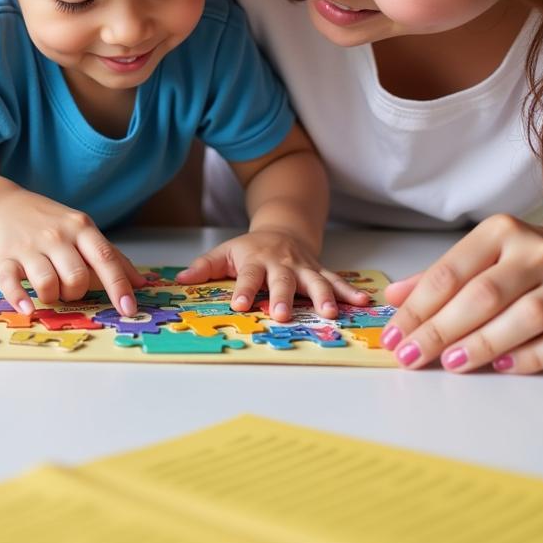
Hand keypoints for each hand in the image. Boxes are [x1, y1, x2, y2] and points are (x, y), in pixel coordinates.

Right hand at [0, 186, 145, 317]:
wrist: (1, 206)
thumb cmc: (48, 222)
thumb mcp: (82, 229)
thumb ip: (111, 256)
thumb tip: (141, 282)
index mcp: (81, 228)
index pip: (105, 258)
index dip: (119, 286)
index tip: (129, 309)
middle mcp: (56, 236)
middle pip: (77, 277)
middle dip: (76, 293)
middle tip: (69, 288)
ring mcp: (29, 247)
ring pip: (48, 284)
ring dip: (52, 297)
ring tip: (48, 290)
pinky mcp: (3, 258)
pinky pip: (11, 284)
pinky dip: (20, 300)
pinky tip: (28, 309)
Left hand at [174, 230, 371, 320]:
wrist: (283, 228)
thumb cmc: (250, 248)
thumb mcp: (224, 253)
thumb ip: (203, 267)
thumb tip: (179, 280)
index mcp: (255, 260)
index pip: (247, 277)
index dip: (243, 290)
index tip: (239, 304)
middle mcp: (281, 263)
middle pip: (283, 280)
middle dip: (283, 297)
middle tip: (282, 314)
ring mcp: (304, 267)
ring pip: (314, 281)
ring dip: (323, 297)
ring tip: (329, 313)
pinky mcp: (320, 271)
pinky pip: (337, 281)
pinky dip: (350, 292)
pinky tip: (363, 303)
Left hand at [380, 213, 542, 373]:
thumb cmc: (528, 261)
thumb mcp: (483, 254)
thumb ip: (439, 276)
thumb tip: (393, 297)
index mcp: (501, 232)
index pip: (449, 272)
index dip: (417, 307)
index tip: (394, 335)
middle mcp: (537, 254)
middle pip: (483, 296)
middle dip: (440, 330)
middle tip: (410, 356)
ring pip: (523, 318)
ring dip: (482, 344)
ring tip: (450, 363)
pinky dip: (529, 357)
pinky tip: (500, 367)